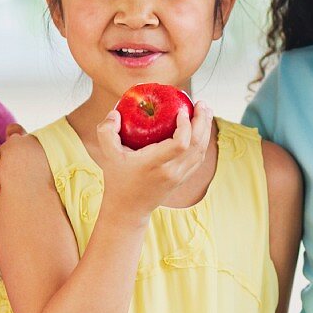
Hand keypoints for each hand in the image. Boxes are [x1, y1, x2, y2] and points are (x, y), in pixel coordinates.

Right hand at [94, 101, 213, 221]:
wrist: (128, 209)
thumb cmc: (117, 179)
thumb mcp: (108, 155)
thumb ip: (106, 131)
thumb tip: (115, 112)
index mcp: (154, 164)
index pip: (180, 144)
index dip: (185, 126)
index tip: (182, 110)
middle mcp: (171, 171)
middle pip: (196, 144)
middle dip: (202, 121)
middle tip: (201, 103)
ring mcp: (179, 177)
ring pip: (201, 151)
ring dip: (206, 129)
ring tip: (205, 111)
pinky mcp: (183, 179)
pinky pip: (199, 158)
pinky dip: (203, 141)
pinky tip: (201, 128)